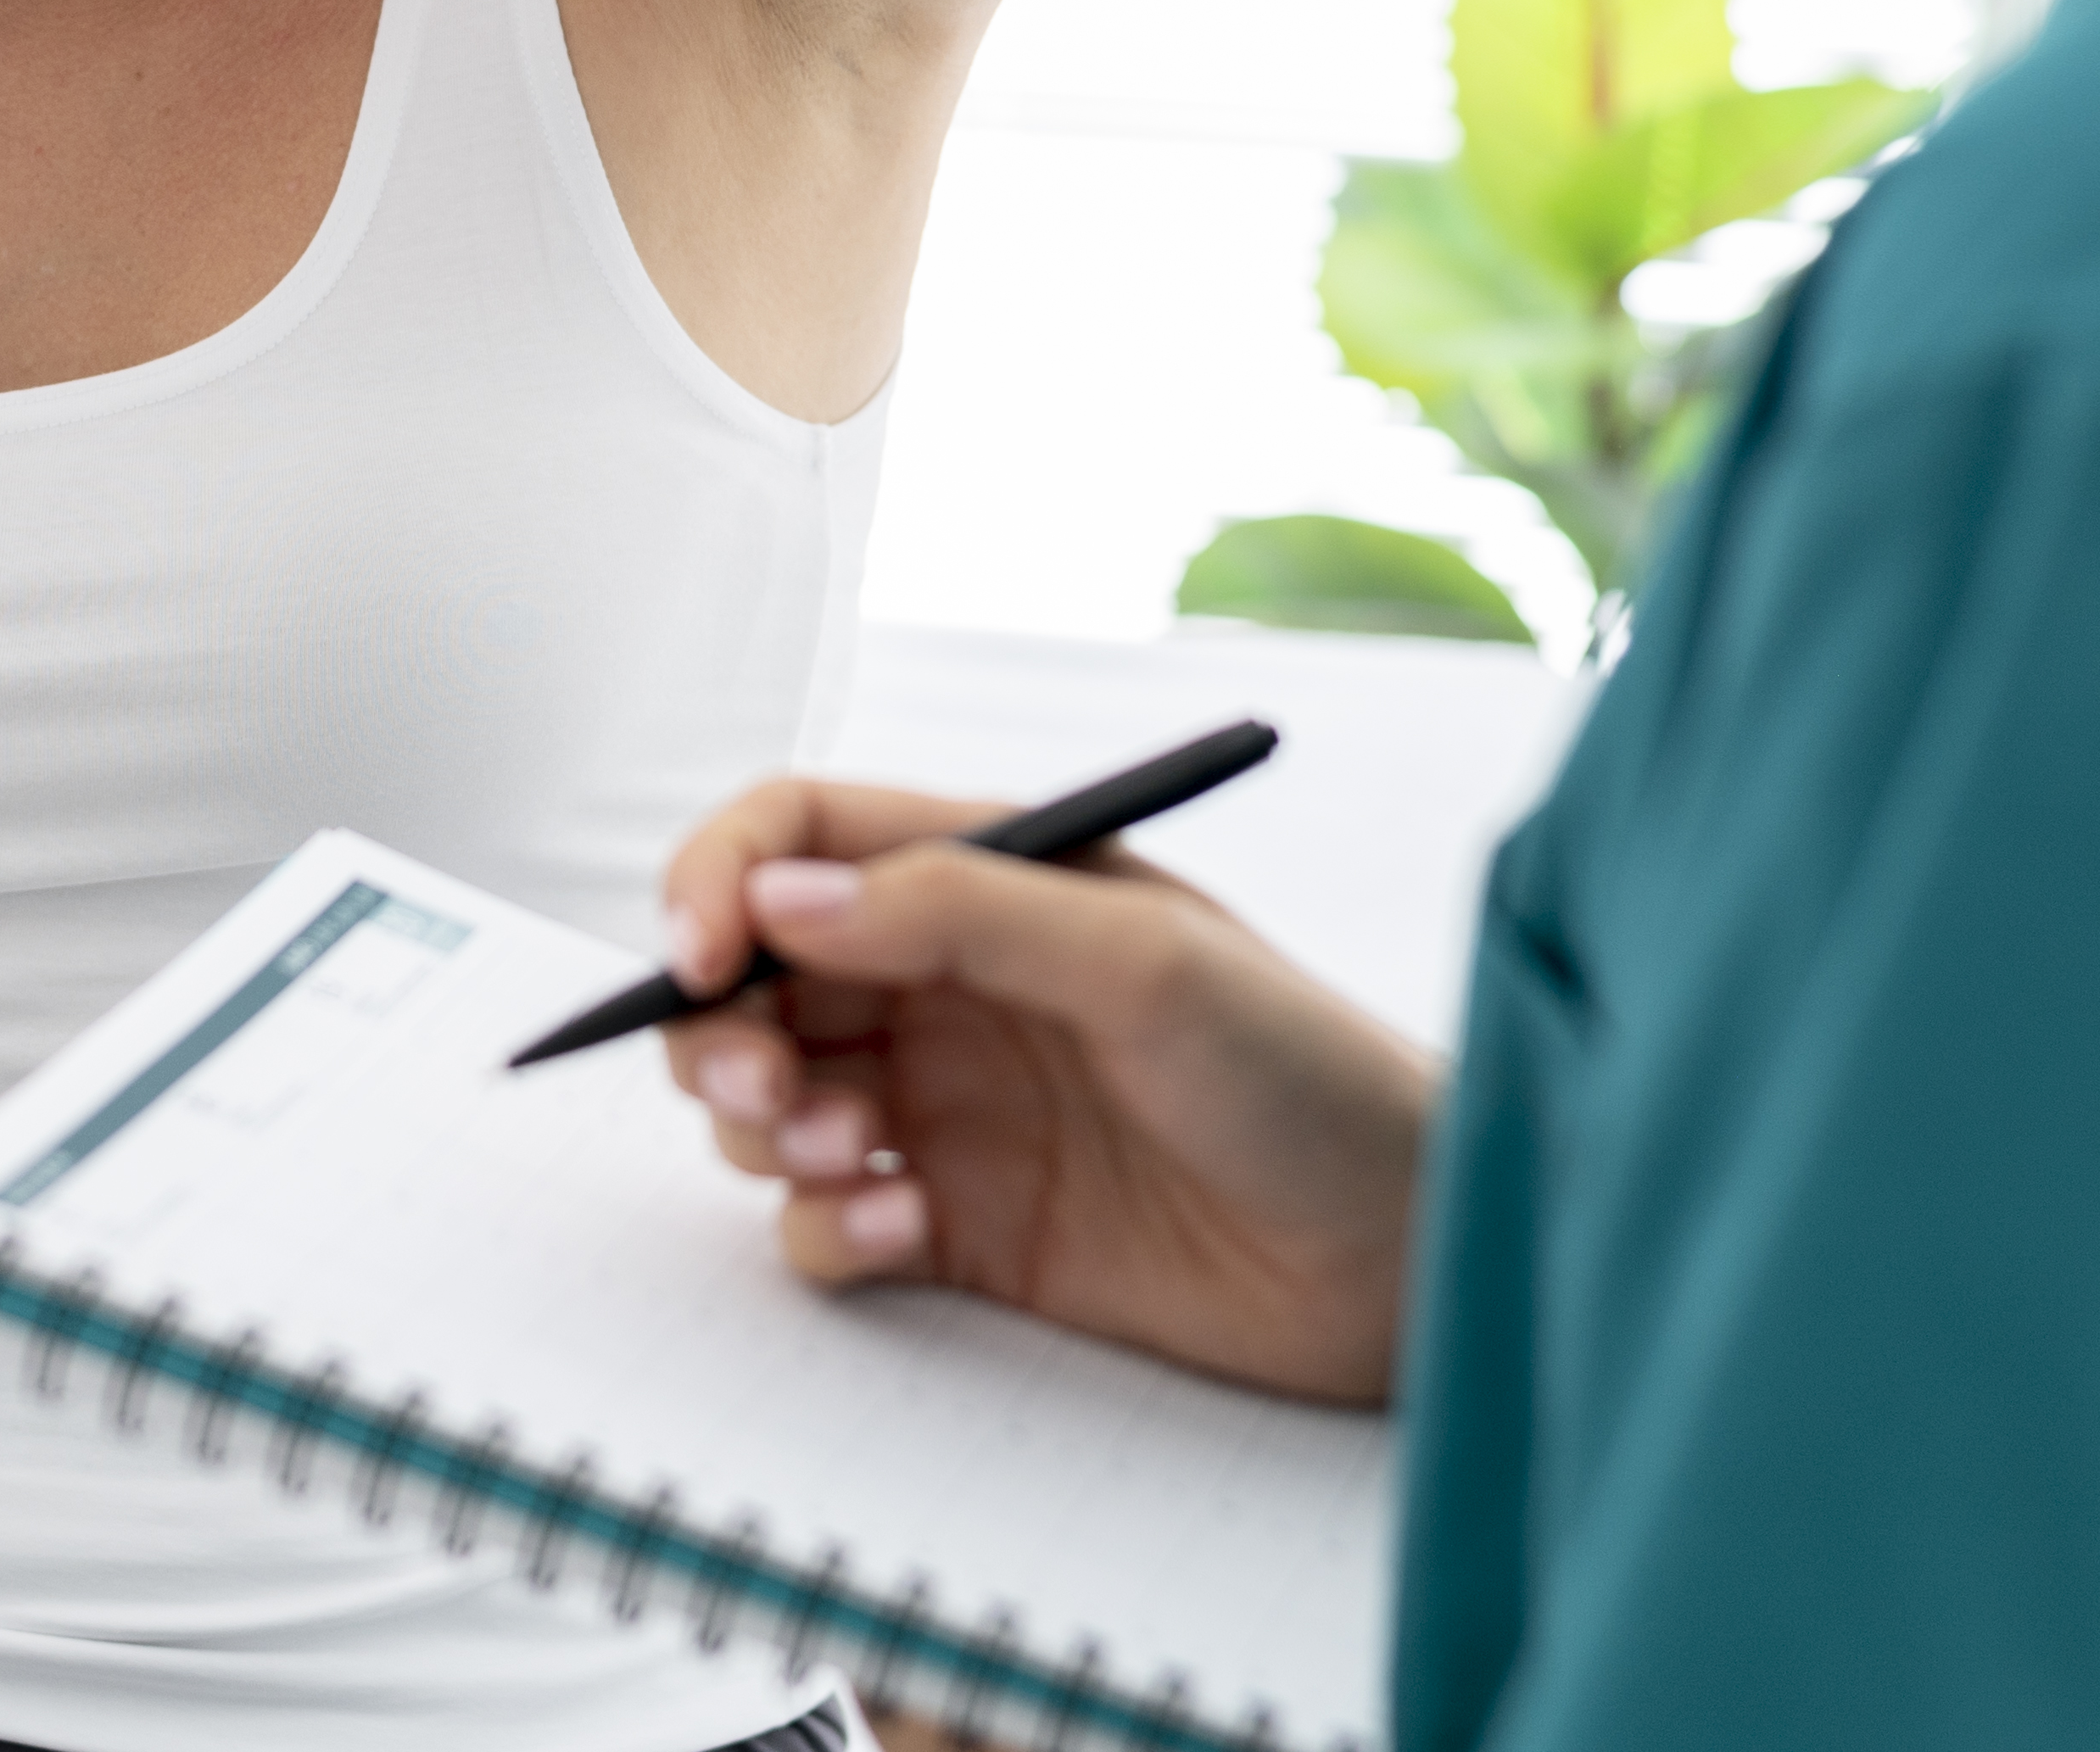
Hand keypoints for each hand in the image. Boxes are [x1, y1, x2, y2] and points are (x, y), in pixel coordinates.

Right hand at [657, 779, 1438, 1405]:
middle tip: (760, 1083)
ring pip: (766, 1095)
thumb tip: (781, 896)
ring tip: (846, 1155)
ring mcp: (950, 1107)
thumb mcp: (1145, 962)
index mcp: (993, 878)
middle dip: (716, 1024)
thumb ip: (959, 912)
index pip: (801, 838)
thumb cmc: (1313, 1079)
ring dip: (763, 1124)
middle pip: (754, 975)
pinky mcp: (959, 1226)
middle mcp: (953, 983)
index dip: (719, 882)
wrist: (1406, 1262)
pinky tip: (898, 1229)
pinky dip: (823, 1224)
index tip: (693, 957)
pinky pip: (822, 1216)